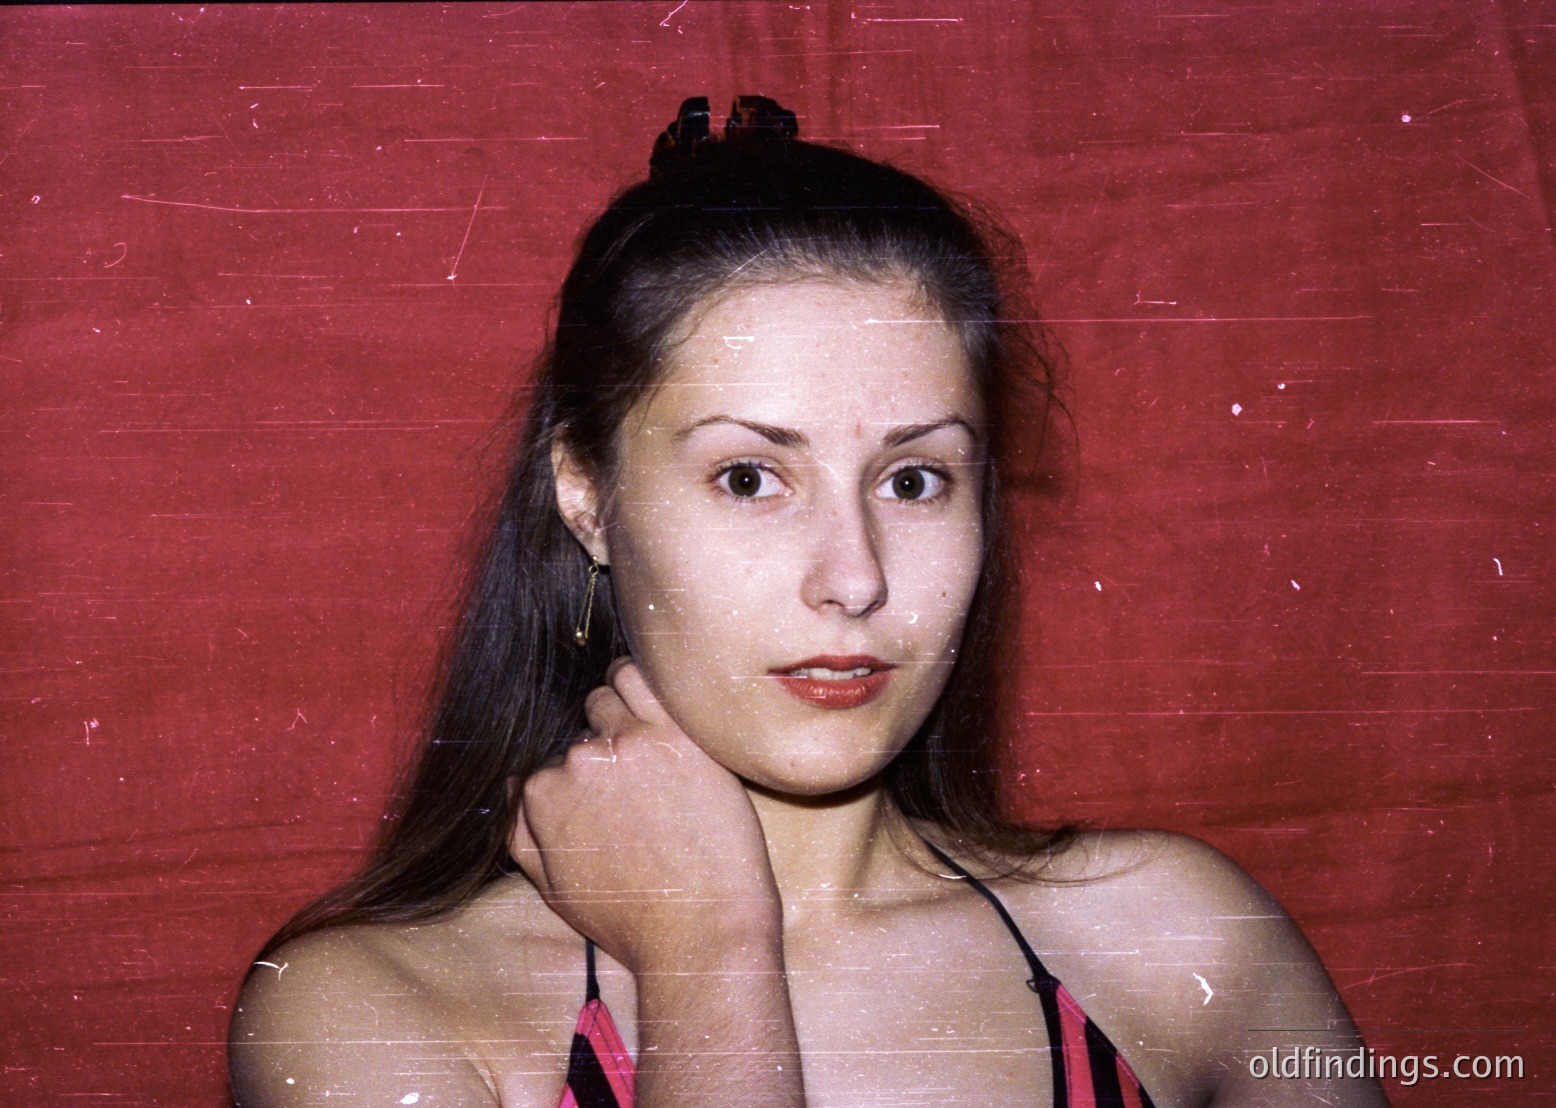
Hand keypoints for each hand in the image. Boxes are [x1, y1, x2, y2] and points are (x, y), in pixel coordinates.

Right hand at [509, 659, 781, 973]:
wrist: (701, 930)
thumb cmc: (631, 919)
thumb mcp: (552, 887)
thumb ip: (519, 831)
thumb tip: (512, 786)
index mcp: (540, 794)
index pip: (553, 760)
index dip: (584, 780)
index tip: (613, 801)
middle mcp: (576, 761)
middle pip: (583, 728)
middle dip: (604, 747)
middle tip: (640, 783)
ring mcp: (627, 741)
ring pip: (611, 696)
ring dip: (625, 714)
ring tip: (652, 749)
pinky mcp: (675, 733)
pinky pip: (642, 677)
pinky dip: (642, 683)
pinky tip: (657, 704)